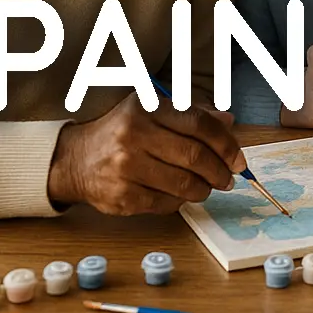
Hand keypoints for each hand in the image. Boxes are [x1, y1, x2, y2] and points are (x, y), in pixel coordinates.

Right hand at [47, 94, 246, 214]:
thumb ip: (192, 115)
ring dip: (204, 189)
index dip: (227, 145)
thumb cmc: (122, 133)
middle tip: (228, 178)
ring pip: (184, 184)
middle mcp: (134, 135)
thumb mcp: (152, 112)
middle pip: (196, 157)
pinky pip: (165, 204)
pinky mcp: (121, 197)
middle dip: (220, 171)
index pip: (200, 125)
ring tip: (207, 188)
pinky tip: (179, 196)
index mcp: (147, 108)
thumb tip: (229, 122)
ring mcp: (126, 168)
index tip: (238, 159)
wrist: (74, 159)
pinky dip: (180, 202)